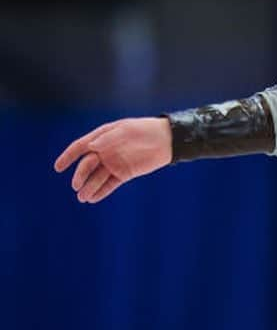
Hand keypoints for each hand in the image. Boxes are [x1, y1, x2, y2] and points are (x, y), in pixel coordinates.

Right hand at [53, 116, 172, 203]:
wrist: (166, 140)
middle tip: (76, 187)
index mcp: (102, 137)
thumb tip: (91, 146)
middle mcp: (105, 151)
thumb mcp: (126, 131)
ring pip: (97, 177)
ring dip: (89, 188)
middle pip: (87, 166)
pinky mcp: (125, 173)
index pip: (80, 148)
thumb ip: (108, 139)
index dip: (68, 157)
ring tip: (82, 198)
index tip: (57, 168)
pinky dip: (102, 191)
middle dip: (80, 176)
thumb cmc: (145, 130)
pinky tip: (93, 199)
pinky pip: (110, 184)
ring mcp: (114, 163)